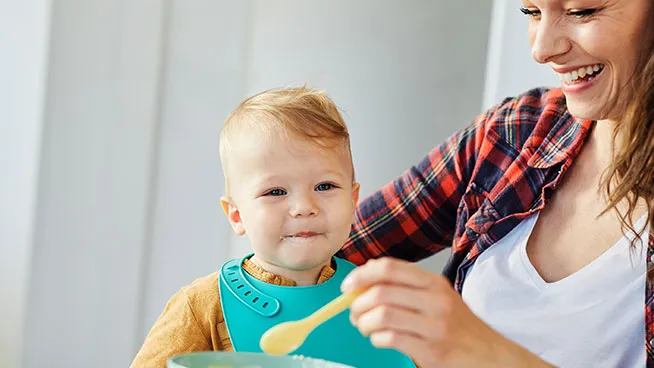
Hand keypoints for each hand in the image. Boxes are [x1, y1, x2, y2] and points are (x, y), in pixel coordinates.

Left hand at [341, 257, 552, 366]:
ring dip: (364, 323)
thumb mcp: (436, 296)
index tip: (347, 287)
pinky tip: (380, 340)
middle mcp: (436, 300)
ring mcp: (435, 326)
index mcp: (433, 282)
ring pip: (382, 316)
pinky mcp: (432, 350)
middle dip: (357, 304)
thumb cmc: (456, 324)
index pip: (388, 268)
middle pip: (380, 292)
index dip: (361, 275)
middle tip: (353, 313)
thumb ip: (405, 286)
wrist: (488, 353)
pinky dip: (377, 339)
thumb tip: (363, 278)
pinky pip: (390, 339)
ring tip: (365, 327)